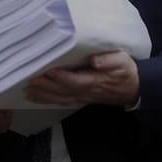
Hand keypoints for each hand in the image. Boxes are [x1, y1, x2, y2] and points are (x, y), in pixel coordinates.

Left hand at [25, 51, 139, 106]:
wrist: (134, 88)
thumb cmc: (126, 71)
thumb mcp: (122, 61)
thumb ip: (109, 61)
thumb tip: (95, 60)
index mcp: (94, 81)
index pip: (75, 81)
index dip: (61, 78)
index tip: (47, 71)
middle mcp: (86, 91)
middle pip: (62, 91)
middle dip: (45, 87)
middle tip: (29, 81)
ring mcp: (82, 97)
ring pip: (60, 98)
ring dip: (43, 96)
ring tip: (27, 92)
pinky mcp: (80, 98)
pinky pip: (62, 101)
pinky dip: (48, 100)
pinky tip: (37, 98)